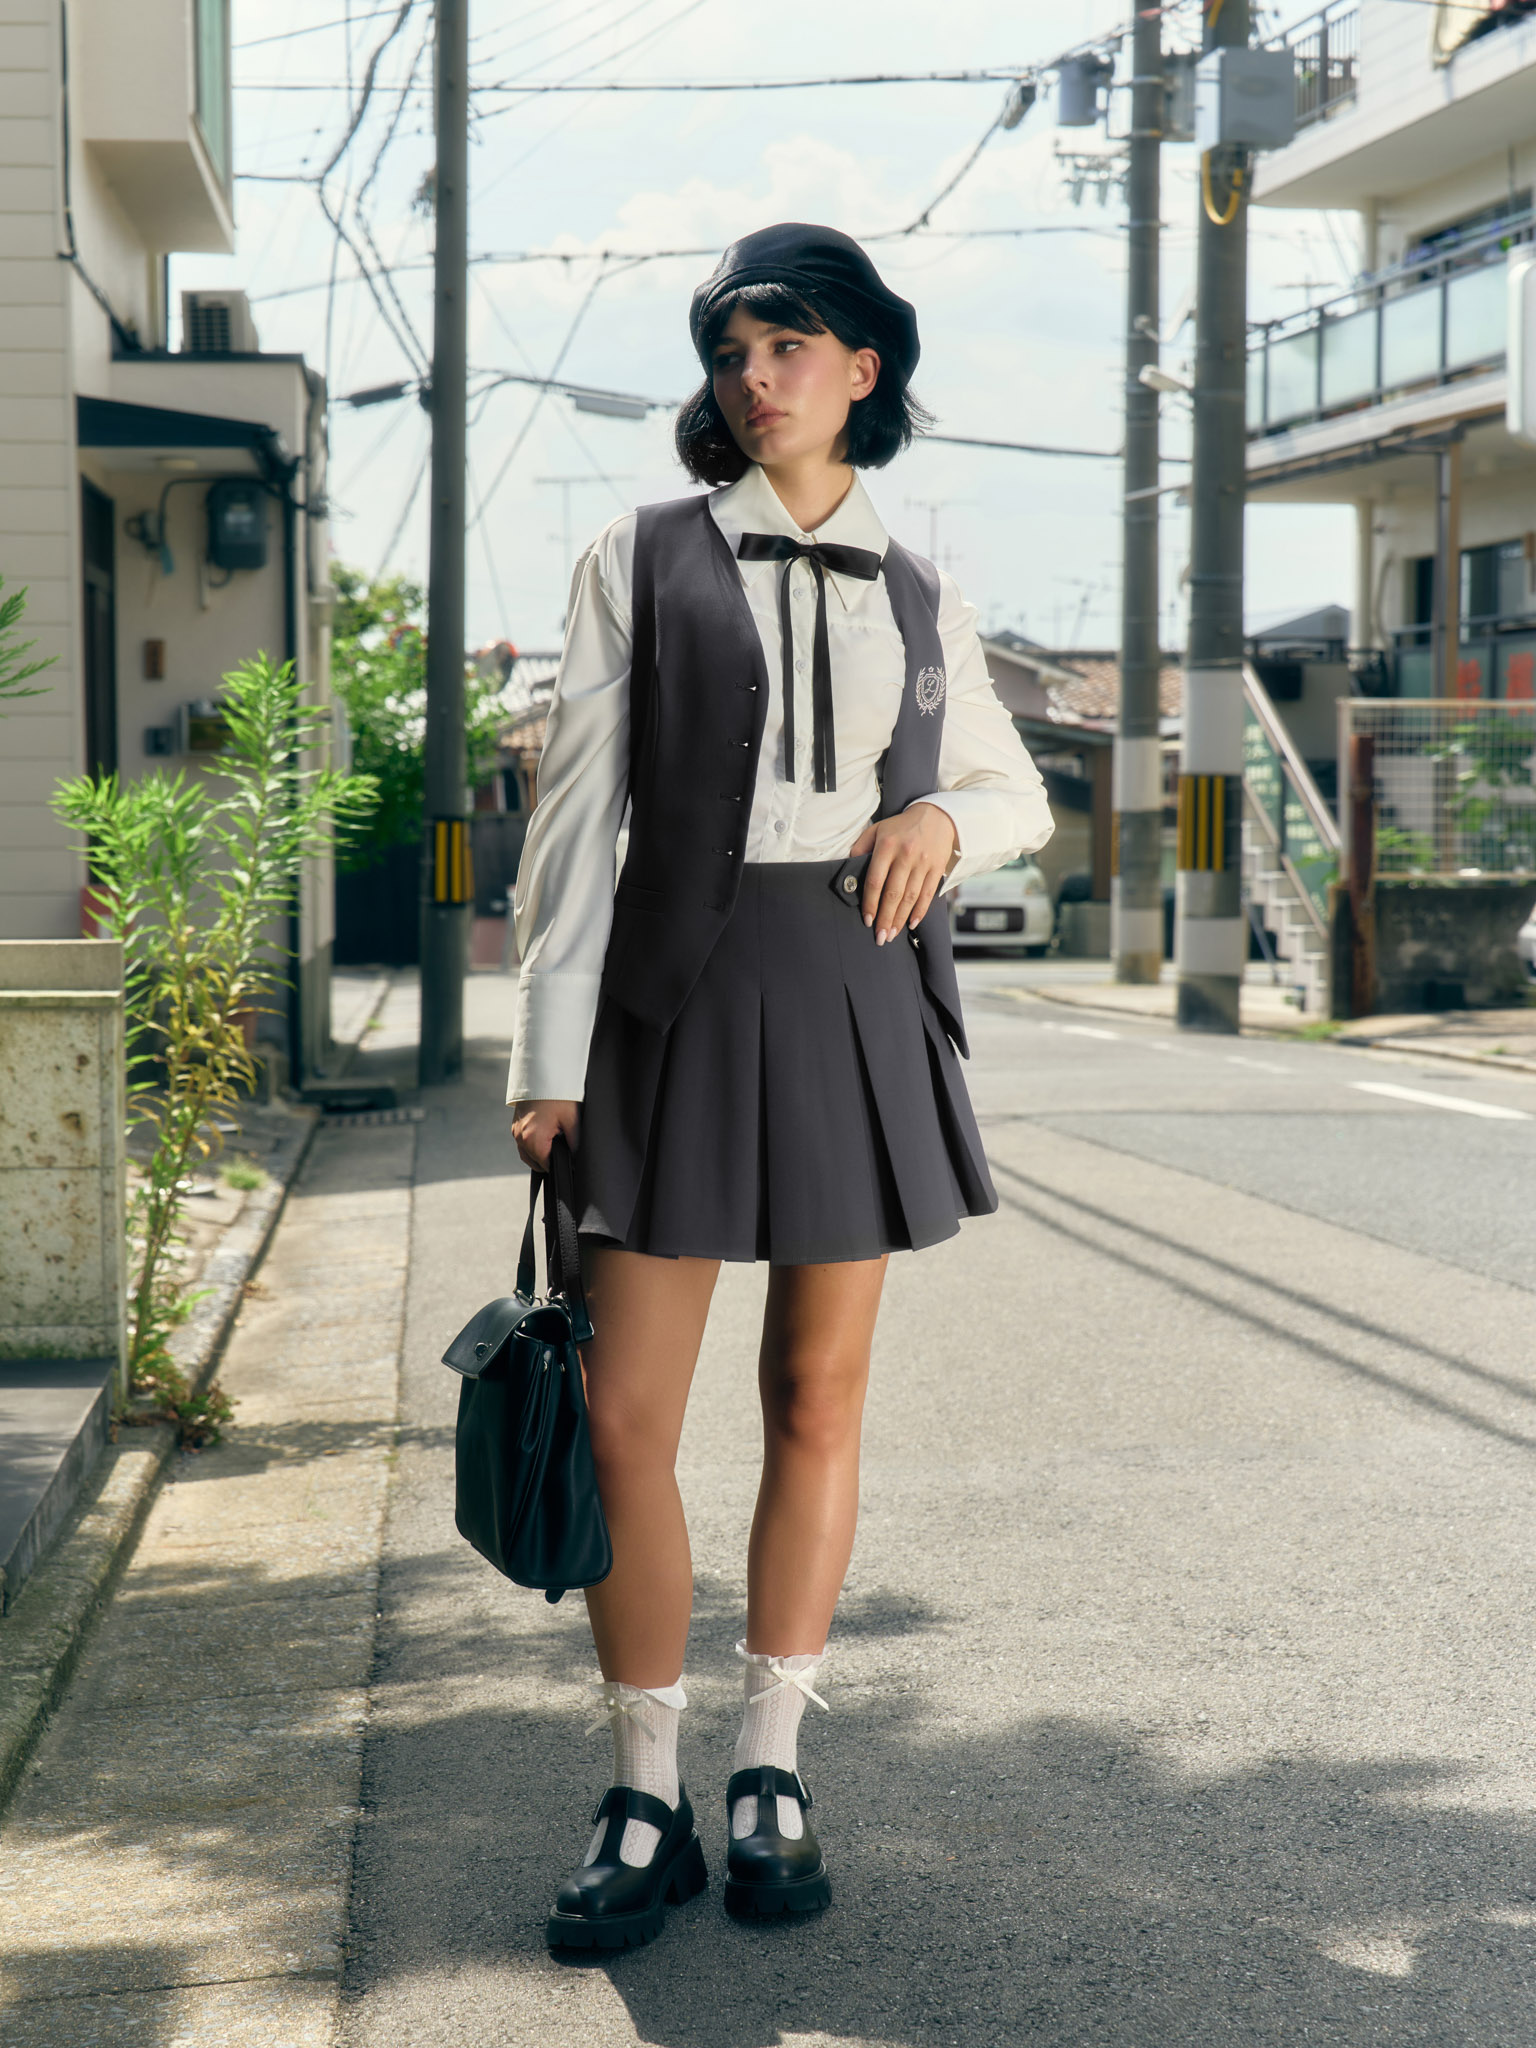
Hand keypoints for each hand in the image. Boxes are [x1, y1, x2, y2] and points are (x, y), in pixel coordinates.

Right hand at [510, 1098, 579, 1172]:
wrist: (543, 1072)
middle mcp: (520, 1137)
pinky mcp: (516, 1123)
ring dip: (541, 1154)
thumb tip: (576, 1159)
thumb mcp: (572, 1120)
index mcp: (532, 1140)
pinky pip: (524, 1142)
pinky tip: (547, 1135)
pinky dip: (534, 1144)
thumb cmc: (558, 1095)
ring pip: (528, 1154)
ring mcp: (516, 1130)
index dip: (560, 1166)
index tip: (571, 1161)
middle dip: (550, 1161)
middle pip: (535, 1163)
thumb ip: (575, 1143)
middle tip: (566, 1150)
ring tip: (557, 1143)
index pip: (546, 1166)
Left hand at [848, 803, 956, 945]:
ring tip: (892, 934)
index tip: (867, 920)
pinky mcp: (937, 868)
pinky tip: (911, 924)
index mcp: (887, 846)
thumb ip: (861, 848)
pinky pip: (928, 894)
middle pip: (893, 893)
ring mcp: (923, 862)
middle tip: (880, 937)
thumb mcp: (876, 830)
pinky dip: (920, 911)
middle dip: (885, 918)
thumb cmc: (901, 826)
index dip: (870, 903)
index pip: (875, 881)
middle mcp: (905, 855)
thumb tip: (849, 871)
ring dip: (900, 919)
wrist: (936, 816)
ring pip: (910, 897)